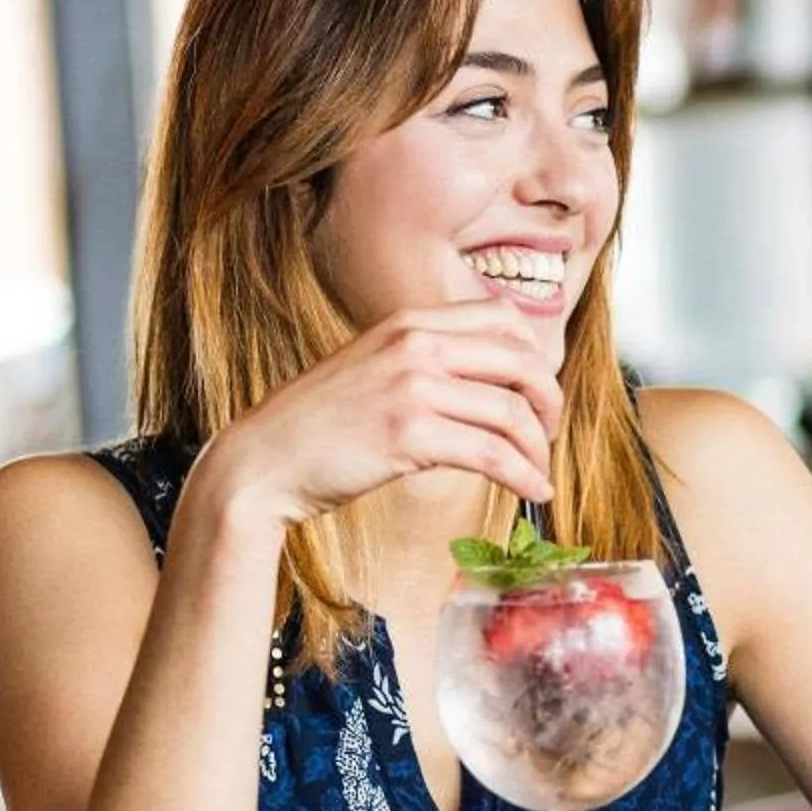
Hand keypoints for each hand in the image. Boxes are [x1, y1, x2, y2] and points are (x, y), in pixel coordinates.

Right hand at [206, 304, 564, 522]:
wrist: (261, 462)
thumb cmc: (317, 427)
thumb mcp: (373, 368)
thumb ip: (423, 362)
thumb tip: (486, 382)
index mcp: (409, 322)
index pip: (504, 319)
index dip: (535, 357)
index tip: (538, 393)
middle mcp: (415, 345)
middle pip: (522, 362)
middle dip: (549, 403)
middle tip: (549, 435)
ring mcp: (412, 388)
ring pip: (512, 412)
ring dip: (538, 449)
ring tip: (538, 473)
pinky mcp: (409, 435)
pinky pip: (494, 454)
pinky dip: (524, 475)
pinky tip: (533, 491)